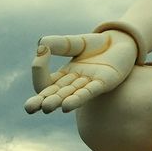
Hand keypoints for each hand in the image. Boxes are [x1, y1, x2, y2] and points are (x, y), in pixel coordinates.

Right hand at [23, 32, 137, 113]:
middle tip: (29, 108)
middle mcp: (75, 83)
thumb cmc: (97, 45)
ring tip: (46, 108)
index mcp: (65, 75)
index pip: (46, 82)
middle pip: (55, 94)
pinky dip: (78, 98)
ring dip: (59, 101)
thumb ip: (58, 44)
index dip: (39, 71)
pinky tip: (66, 106)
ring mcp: (89, 84)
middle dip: (42, 100)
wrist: (121, 42)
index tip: (40, 54)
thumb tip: (40, 45)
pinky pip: (89, 92)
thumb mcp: (74, 42)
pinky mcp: (105, 82)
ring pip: (71, 95)